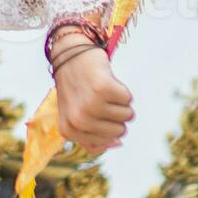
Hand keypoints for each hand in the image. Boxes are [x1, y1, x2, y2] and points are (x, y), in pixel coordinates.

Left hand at [51, 35, 133, 152]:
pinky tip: (106, 80)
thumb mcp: (75, 115)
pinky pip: (128, 98)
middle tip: (98, 98)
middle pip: (120, 131)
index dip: (106, 125)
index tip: (92, 110)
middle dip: (115, 114)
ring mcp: (90, 104)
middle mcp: (78, 120)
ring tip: (101, 89)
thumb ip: (91, 136)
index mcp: (69, 130)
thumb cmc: (76, 87)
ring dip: (119, 101)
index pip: (105, 143)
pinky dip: (121, 89)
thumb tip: (118, 143)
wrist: (69, 53)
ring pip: (127, 115)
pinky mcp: (103, 88)